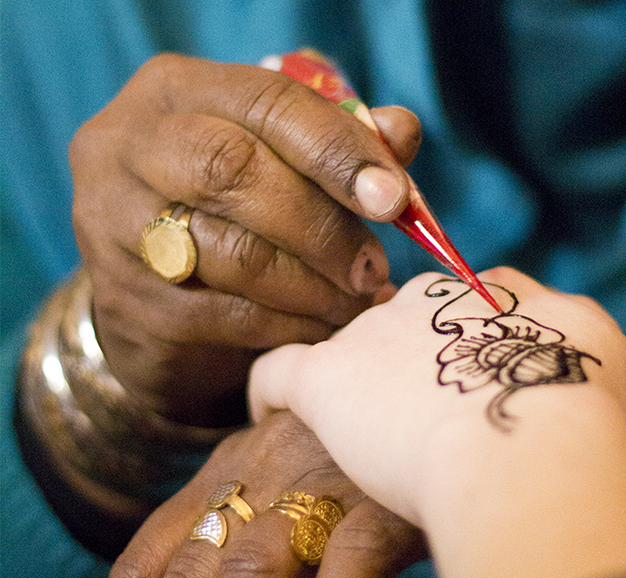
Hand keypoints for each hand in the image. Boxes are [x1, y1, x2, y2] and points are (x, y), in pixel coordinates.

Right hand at [70, 53, 420, 424]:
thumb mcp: (271, 164)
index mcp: (174, 91)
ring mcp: (114, 226)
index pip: (266, 102)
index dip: (338, 150)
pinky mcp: (129, 302)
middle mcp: (127, 147)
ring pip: (233, 253)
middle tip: (372, 267)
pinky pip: (227, 316)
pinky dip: (289, 326)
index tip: (394, 199)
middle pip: (235, 170)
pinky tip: (321, 329)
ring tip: (354, 302)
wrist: (150, 305)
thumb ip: (332, 143)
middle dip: (322, 225)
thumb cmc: (226, 216)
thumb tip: (401, 131)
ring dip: (313, 286)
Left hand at [249, 267, 625, 525]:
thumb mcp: (608, 371)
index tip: (471, 387)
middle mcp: (435, 301)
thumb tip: (571, 361)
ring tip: (358, 434)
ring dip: (358, 386)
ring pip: (352, 350)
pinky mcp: (328, 379)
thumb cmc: (587, 423)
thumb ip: (578, 354)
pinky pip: (279, 374)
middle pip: (409, 324)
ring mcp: (377, 336)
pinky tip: (271, 421)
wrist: (534, 448)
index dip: (471, 349)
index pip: (475, 307)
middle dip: (414, 367)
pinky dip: (271, 394)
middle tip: (424, 425)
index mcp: (501, 299)